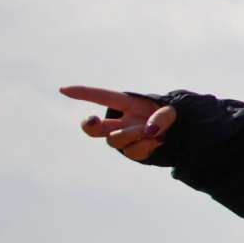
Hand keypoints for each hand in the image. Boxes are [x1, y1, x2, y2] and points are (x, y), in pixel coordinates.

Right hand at [61, 85, 175, 162]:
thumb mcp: (172, 110)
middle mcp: (121, 122)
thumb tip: (150, 130)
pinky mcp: (133, 151)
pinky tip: (157, 141)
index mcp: (128, 104)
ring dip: (130, 134)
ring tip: (149, 131)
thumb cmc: (170, 115)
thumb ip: (162, 116)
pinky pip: (132, 152)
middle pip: (94, 127)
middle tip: (92, 120)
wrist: (180, 133)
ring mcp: (125, 138)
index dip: (83, 93)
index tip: (63, 90)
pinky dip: (146, 146)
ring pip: (113, 140)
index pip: (102, 97)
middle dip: (88, 125)